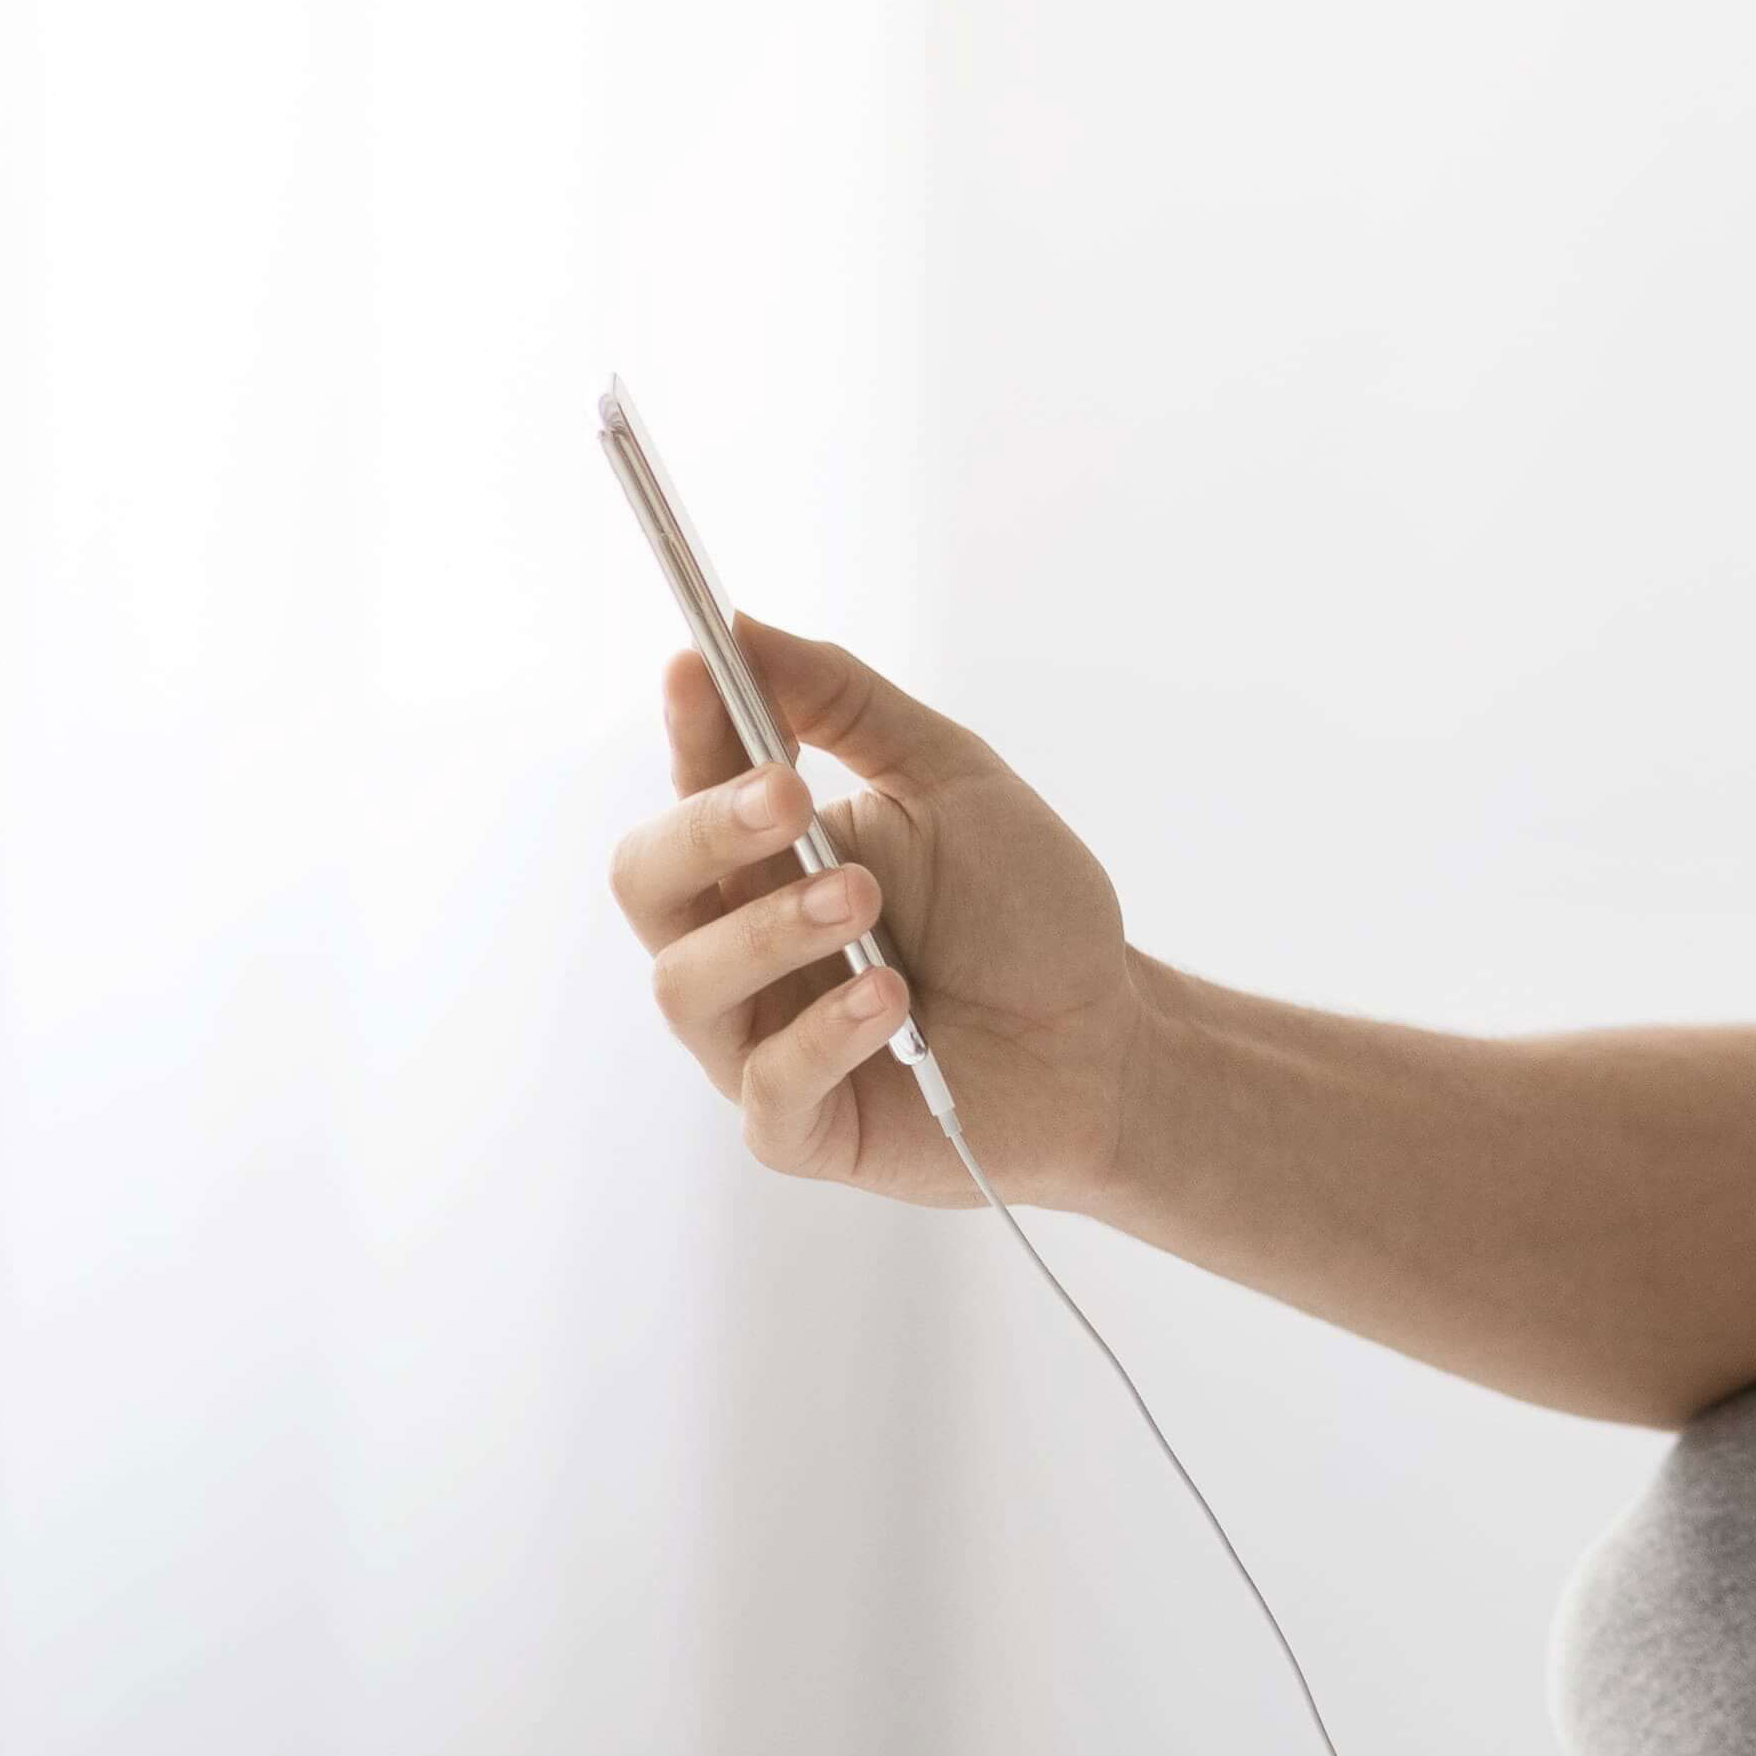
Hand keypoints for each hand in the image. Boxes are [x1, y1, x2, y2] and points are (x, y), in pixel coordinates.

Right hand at [607, 618, 1145, 1210]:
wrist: (1108, 1040)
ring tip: (865, 905)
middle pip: (646, 882)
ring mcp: (761, 1039)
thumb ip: (848, 706)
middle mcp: (743, 944)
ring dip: (771, 932)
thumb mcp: (951, 780)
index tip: (700, 666)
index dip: (689, 725)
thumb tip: (742, 626)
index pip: (692, 781)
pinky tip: (889, 1002)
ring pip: (687, 987)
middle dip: (706, 831)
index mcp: (769, 854)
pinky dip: (822, 1035)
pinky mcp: (801, 1128)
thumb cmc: (1025, 912)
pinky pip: (766, 1088)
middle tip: (791, 797)